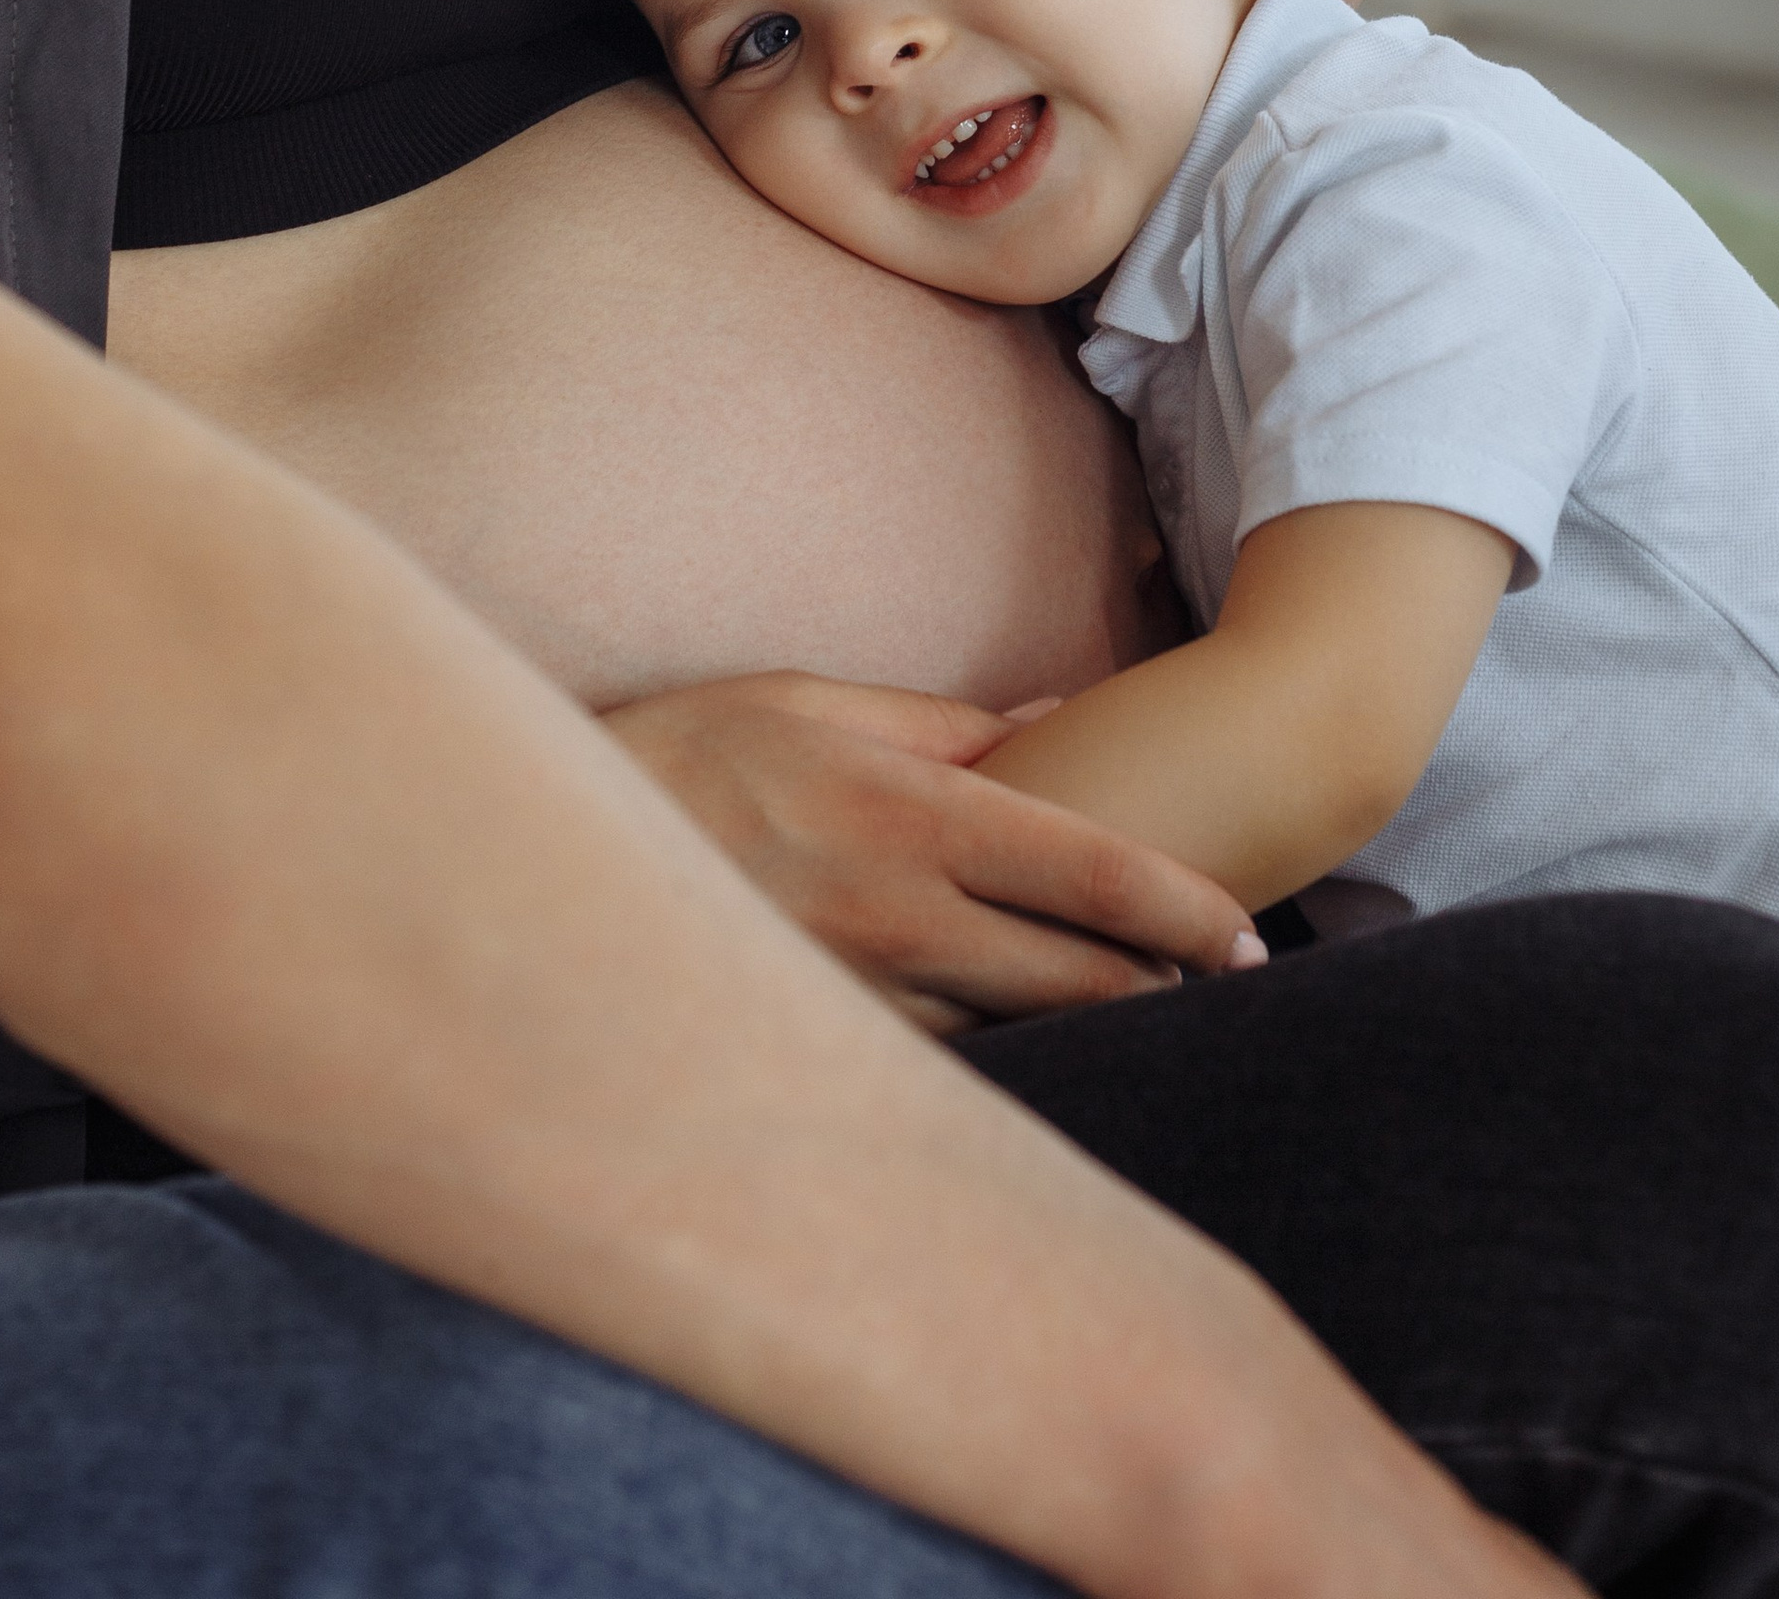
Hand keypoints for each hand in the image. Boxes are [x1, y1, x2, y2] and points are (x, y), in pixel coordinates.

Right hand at [600, 670, 1261, 1032]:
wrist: (529, 871)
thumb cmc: (677, 758)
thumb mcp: (805, 702)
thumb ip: (940, 722)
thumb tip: (1054, 714)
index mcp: (904, 818)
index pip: (1089, 871)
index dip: (1186, 911)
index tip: (1249, 937)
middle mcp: (893, 923)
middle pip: (1080, 979)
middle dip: (1163, 988)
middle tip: (1227, 989)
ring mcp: (858, 1010)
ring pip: (1021, 1039)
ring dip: (1089, 1034)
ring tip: (1145, 1019)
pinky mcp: (820, 1068)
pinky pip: (942, 1077)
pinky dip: (1002, 1066)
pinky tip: (1026, 1062)